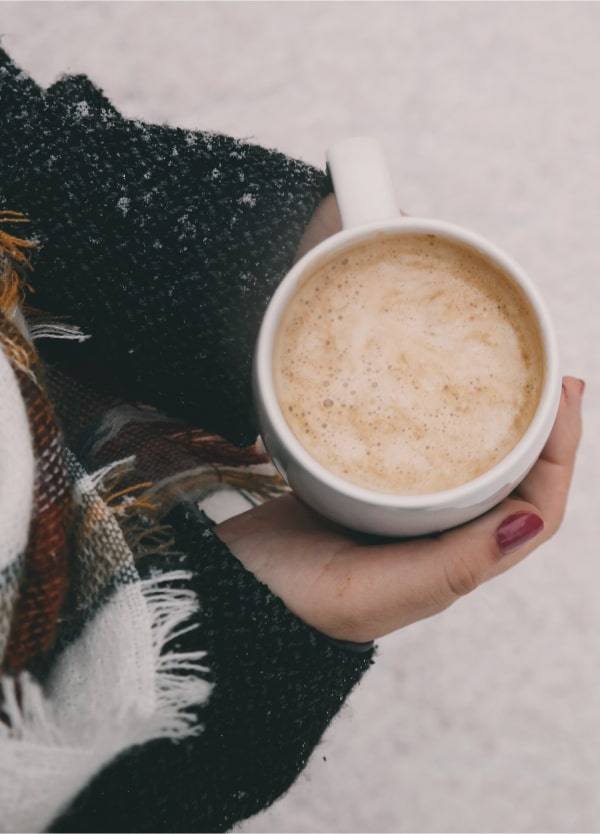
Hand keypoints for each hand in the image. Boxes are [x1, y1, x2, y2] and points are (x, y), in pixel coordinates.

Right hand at [215, 377, 582, 642]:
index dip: (561, 456)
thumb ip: (454, 566)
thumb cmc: (300, 602)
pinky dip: (435, 422)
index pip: (534, 510)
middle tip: (548, 375)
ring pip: (467, 464)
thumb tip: (531, 523)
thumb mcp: (380, 592)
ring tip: (505, 377)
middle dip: (538, 430)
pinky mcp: (364, 490)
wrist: (231, 592)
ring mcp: (401, 512)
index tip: (565, 397)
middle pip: (510, 479)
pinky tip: (426, 392)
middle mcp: (436, 537)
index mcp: (453, 563)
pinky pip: (416, 452)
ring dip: (494, 423)